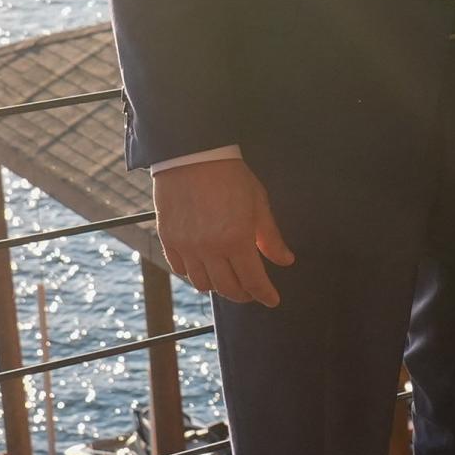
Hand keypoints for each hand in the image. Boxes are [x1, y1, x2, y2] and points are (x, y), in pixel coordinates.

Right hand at [154, 156, 294, 307]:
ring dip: (219, 286)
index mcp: (236, 240)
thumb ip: (271, 237)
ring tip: (228, 278)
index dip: (265, 294)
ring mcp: (187, 246)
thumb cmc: (230, 176)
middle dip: (244, 294)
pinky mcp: (169, 240)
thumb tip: (285, 261)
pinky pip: (181, 270)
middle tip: (251, 290)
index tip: (272, 300)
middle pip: (228, 289)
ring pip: (203, 284)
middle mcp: (210, 249)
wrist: (192, 155)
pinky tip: (205, 266)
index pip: (253, 281)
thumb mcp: (258, 203)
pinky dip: (194, 274)